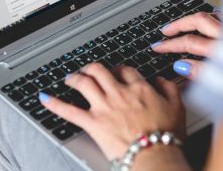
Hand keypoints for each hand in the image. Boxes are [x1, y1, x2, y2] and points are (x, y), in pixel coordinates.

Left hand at [39, 63, 185, 160]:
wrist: (155, 155)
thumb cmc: (166, 136)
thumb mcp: (178, 107)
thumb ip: (169, 89)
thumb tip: (161, 80)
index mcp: (139, 88)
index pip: (125, 70)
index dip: (119, 69)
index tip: (116, 72)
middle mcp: (119, 93)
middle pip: (100, 71)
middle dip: (92, 67)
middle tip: (88, 69)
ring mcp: (104, 107)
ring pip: (84, 83)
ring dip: (74, 78)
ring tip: (70, 77)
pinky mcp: (93, 123)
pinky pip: (69, 111)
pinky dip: (54, 103)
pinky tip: (44, 98)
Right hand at [152, 12, 222, 78]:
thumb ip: (201, 74)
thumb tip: (182, 67)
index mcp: (222, 50)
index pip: (189, 42)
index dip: (171, 45)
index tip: (158, 48)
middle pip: (198, 21)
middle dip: (179, 25)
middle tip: (166, 31)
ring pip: (212, 14)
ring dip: (195, 19)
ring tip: (184, 23)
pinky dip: (214, 18)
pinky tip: (210, 21)